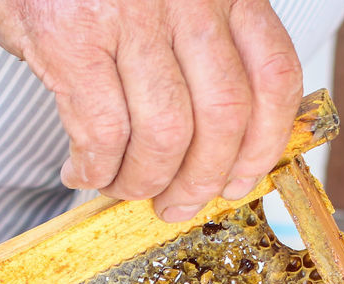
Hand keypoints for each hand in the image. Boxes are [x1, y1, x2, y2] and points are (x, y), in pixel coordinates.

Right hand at [0, 0, 302, 221]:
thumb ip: (190, 46)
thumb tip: (208, 135)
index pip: (272, 73)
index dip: (263, 143)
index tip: (242, 179)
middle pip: (224, 116)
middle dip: (201, 181)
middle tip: (176, 205)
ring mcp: (130, 15)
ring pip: (166, 135)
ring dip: (143, 182)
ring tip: (121, 188)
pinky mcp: (71, 39)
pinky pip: (101, 132)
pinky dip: (94, 169)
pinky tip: (81, 172)